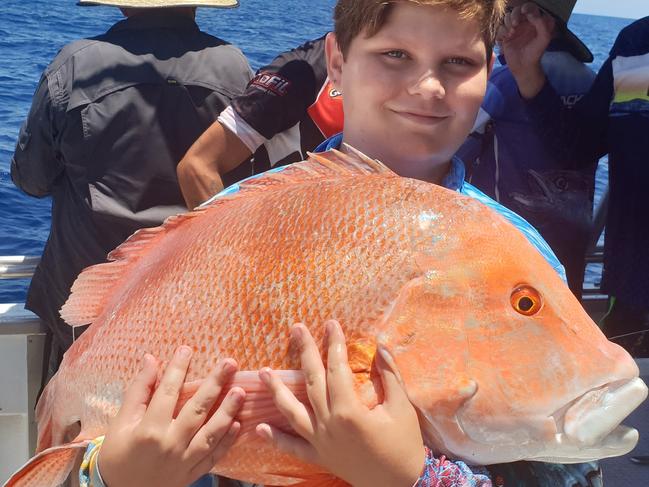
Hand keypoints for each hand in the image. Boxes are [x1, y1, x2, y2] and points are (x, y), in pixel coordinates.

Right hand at [99, 346, 244, 486]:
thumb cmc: (118, 454)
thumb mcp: (121, 422)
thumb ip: (138, 390)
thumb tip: (151, 360)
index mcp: (149, 429)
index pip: (168, 391)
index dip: (178, 368)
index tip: (187, 349)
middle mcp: (170, 444)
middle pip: (197, 409)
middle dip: (215, 384)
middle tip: (230, 363)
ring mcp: (183, 461)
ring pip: (211, 434)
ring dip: (227, 412)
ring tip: (240, 392)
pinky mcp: (192, 474)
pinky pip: (214, 456)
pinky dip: (227, 441)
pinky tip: (238, 424)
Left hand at [256, 321, 425, 486]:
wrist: (402, 484)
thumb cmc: (405, 444)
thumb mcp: (402, 407)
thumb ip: (390, 374)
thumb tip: (380, 345)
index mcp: (349, 410)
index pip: (337, 368)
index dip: (334, 343)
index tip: (330, 324)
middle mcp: (329, 424)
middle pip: (312, 381)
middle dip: (304, 352)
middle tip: (296, 329)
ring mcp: (321, 442)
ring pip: (292, 412)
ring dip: (277, 391)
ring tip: (264, 372)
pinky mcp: (320, 457)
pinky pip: (293, 448)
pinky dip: (276, 439)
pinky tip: (260, 428)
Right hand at [498, 2, 555, 97]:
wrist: (524, 66)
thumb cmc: (536, 52)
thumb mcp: (544, 37)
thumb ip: (541, 23)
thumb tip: (530, 14)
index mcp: (534, 21)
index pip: (529, 7)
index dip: (526, 8)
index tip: (525, 14)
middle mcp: (523, 23)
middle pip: (515, 11)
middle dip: (514, 15)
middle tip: (515, 24)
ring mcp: (513, 29)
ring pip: (506, 18)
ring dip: (506, 25)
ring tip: (510, 34)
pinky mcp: (505, 37)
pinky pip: (499, 29)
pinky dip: (501, 33)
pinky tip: (505, 40)